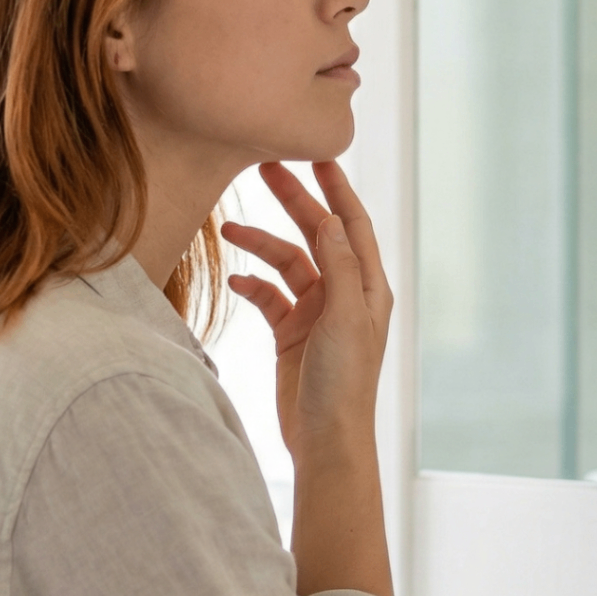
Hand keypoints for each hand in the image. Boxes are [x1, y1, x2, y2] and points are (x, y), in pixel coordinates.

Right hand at [221, 161, 392, 465]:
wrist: (326, 440)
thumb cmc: (344, 384)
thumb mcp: (345, 318)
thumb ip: (340, 267)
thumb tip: (333, 219)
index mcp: (368, 287)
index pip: (352, 225)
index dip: (336, 188)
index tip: (317, 154)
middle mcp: (346, 295)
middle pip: (317, 235)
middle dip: (292, 202)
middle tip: (262, 167)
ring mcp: (318, 314)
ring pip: (287, 264)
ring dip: (261, 245)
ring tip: (228, 228)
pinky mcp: (293, 334)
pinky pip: (270, 298)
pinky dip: (253, 286)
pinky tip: (235, 282)